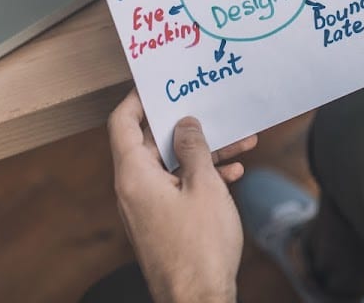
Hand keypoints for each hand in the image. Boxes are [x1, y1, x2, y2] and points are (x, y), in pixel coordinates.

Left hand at [107, 89, 257, 302]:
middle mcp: (133, 190)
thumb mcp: (203, 185)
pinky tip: (233, 173)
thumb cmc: (200, 248)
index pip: (122, 123)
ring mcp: (146, 209)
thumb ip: (193, 148)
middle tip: (211, 109)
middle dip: (186, 126)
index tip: (158, 83)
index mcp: (133, 176)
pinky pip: (177, 188)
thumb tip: (184, 124)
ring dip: (203, 152)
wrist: (198, 300)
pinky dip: (201, 177)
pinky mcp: (161, 224)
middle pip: (152, 143)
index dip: (138, 99)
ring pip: (171, 166)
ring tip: (240, 142)